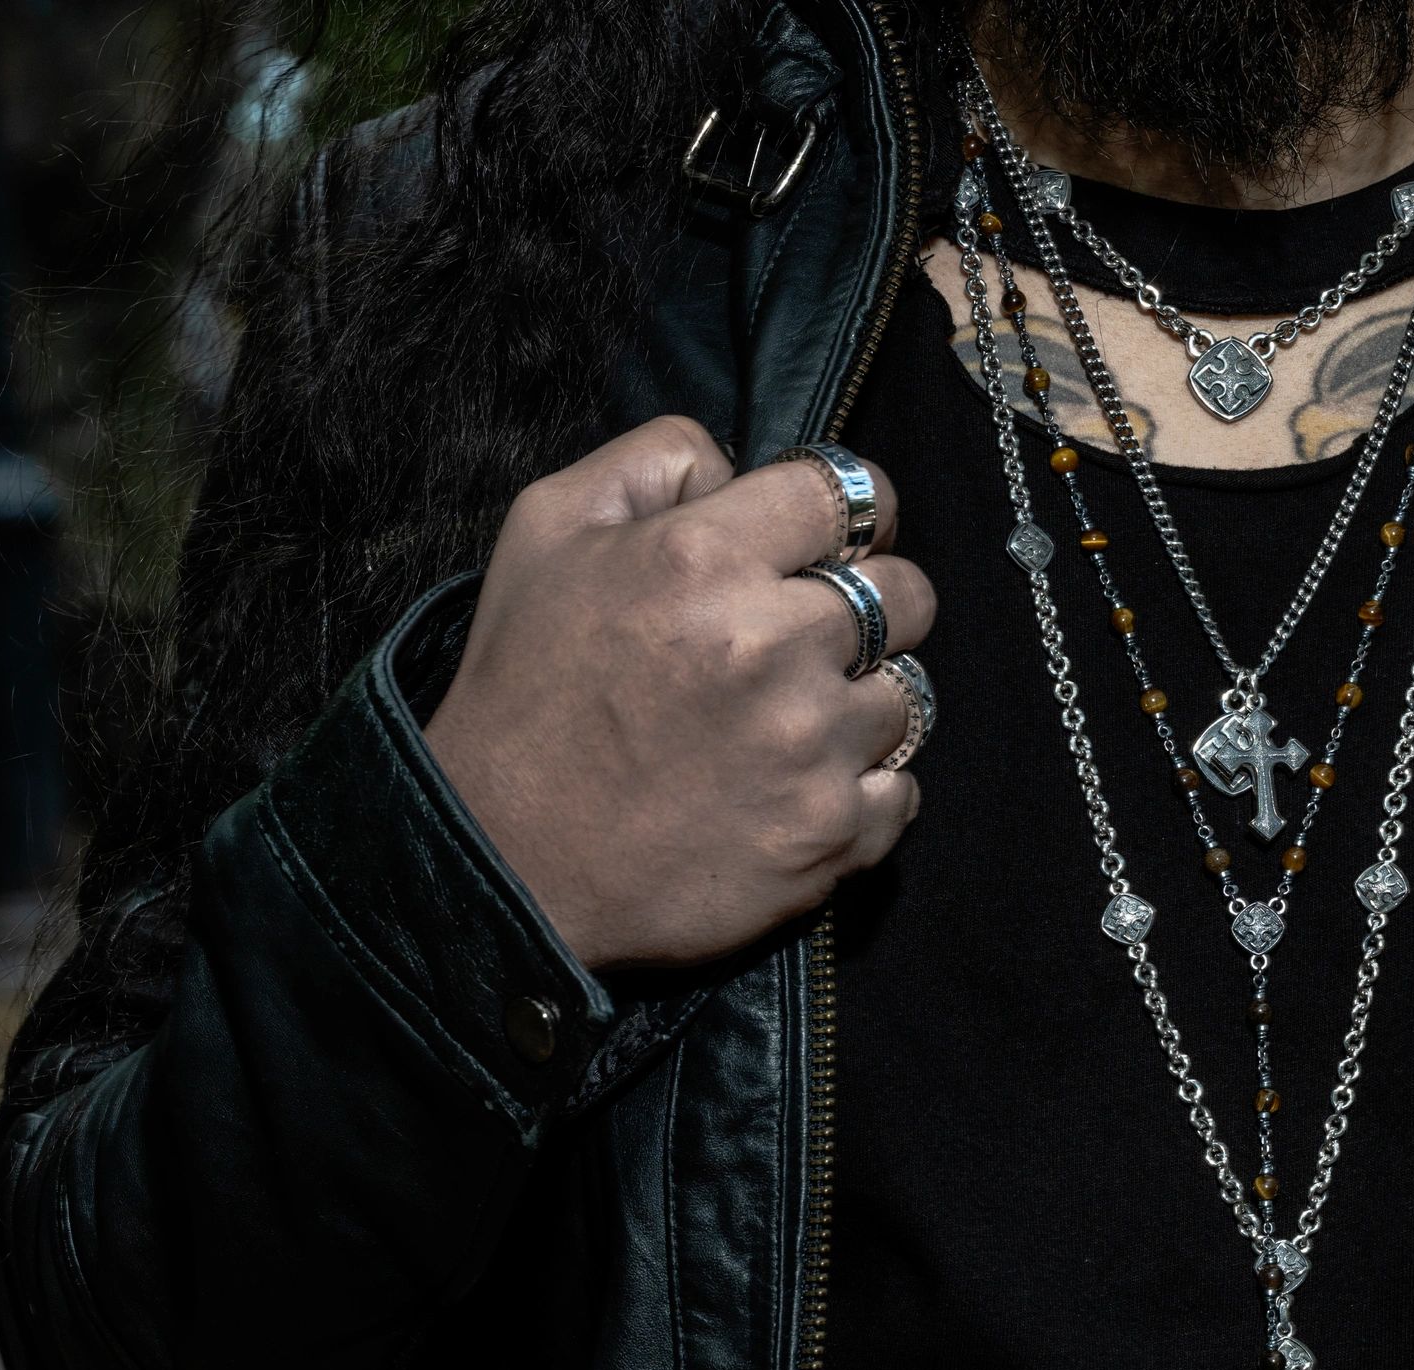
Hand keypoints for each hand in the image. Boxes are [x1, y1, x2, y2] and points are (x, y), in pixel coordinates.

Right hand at [425, 416, 933, 969]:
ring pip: (908, 695)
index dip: (853, 511)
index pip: (852, 495)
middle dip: (872, 605)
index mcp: (705, 559)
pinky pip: (904, 791)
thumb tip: (741, 465)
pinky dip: (862, 790)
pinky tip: (795, 787)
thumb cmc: (523, 692)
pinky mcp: (830, 834)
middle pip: (909, 594)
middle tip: (809, 637)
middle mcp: (773, 646)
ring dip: (858, 703)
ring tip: (786, 724)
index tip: (833, 542)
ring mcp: (811, 747)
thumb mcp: (547, 530)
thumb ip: (655, 462)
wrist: (504, 864)